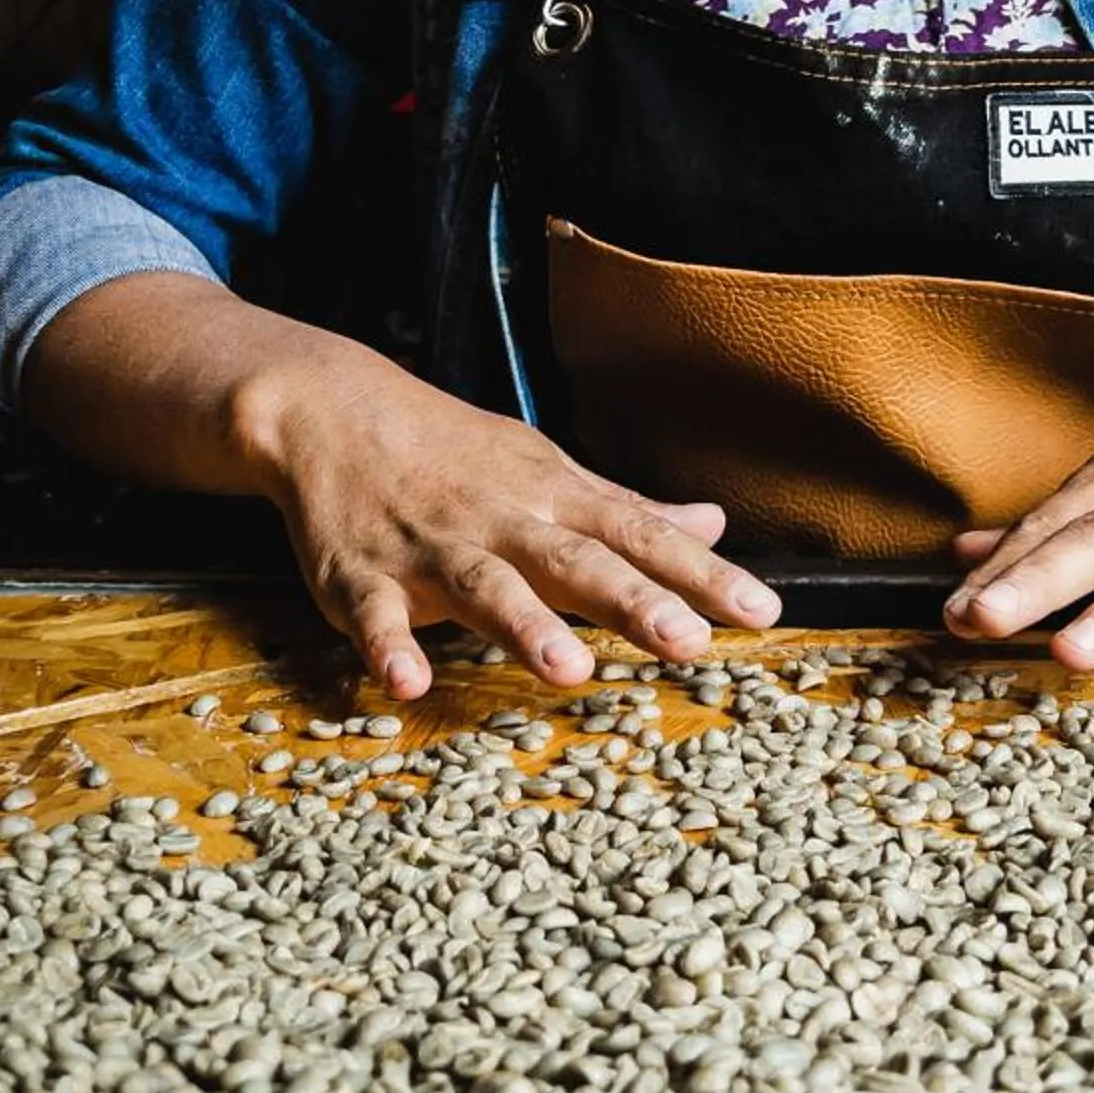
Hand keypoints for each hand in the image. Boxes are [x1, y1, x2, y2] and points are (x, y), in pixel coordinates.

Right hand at [243, 340, 782, 699]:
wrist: (332, 411)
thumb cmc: (455, 453)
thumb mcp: (548, 471)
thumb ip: (627, 510)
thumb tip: (712, 526)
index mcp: (553, 500)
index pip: (640, 538)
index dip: (702, 576)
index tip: (761, 612)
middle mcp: (503, 522)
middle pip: (575, 562)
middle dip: (631, 601)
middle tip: (687, 642)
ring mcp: (431, 549)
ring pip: (484, 586)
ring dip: (524, 626)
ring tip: (568, 670)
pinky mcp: (361, 576)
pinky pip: (375, 615)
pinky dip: (389, 645)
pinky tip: (408, 681)